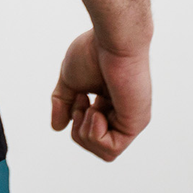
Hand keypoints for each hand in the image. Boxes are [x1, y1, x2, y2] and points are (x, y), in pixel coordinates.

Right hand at [50, 29, 150, 160]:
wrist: (111, 39)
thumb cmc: (94, 51)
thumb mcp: (70, 81)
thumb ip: (64, 103)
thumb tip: (57, 127)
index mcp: (111, 103)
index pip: (93, 131)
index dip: (77, 120)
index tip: (80, 94)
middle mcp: (123, 114)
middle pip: (96, 145)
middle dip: (79, 130)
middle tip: (83, 101)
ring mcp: (131, 120)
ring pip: (104, 153)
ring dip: (86, 132)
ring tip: (90, 106)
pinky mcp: (135, 123)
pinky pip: (111, 149)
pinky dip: (95, 133)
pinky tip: (97, 110)